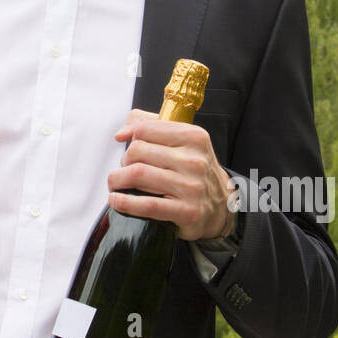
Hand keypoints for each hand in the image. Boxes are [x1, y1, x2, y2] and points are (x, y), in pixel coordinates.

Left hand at [107, 108, 235, 241]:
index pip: (144, 129)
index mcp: (194, 137)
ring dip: (117, 180)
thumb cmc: (192, 171)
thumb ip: (150, 126)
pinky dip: (124, 202)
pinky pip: (147, 205)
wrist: (220, 206)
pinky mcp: (187, 211)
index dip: (131, 139)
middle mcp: (194, 160)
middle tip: (125, 170)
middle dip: (123, 161)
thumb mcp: (182, 142)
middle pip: (137, 151)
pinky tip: (116, 200)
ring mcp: (192, 186)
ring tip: (116, 184)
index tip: (131, 150)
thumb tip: (121, 133)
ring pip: (138, 174)